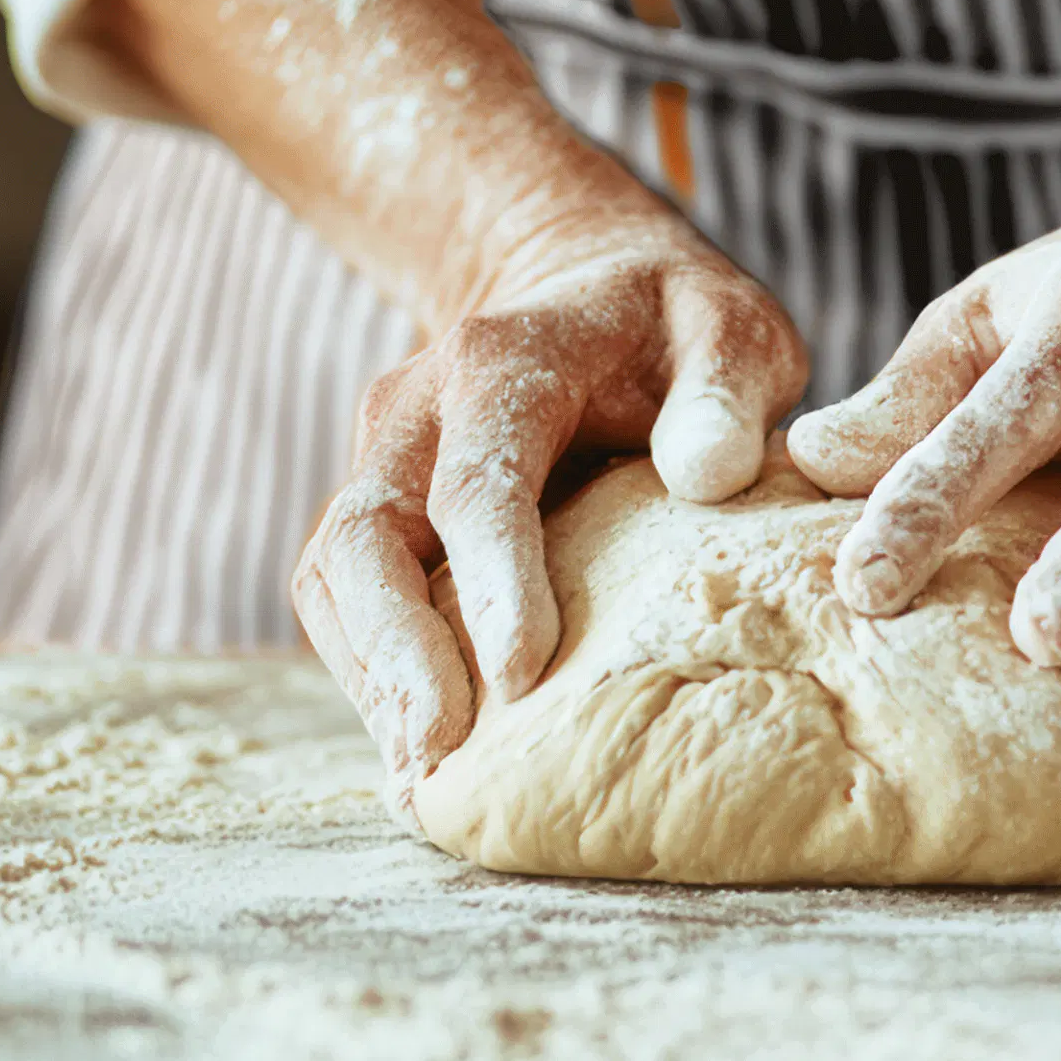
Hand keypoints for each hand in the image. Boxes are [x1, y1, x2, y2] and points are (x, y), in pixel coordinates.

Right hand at [289, 213, 804, 804]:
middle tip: (437, 749)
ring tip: (419, 773)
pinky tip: (413, 748)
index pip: (479, 478)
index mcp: (503, 362)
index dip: (493, 575)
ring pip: (333, 574)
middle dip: (394, 647)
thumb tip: (708, 473)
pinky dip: (368, 673)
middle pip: (365, 533)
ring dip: (370, 675)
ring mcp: (383, 461)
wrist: (582, 288)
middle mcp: (416, 410)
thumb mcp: (728, 329)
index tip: (523, 670)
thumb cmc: (670, 327)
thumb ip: (726, 391)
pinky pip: (343, 598)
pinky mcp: (378, 510)